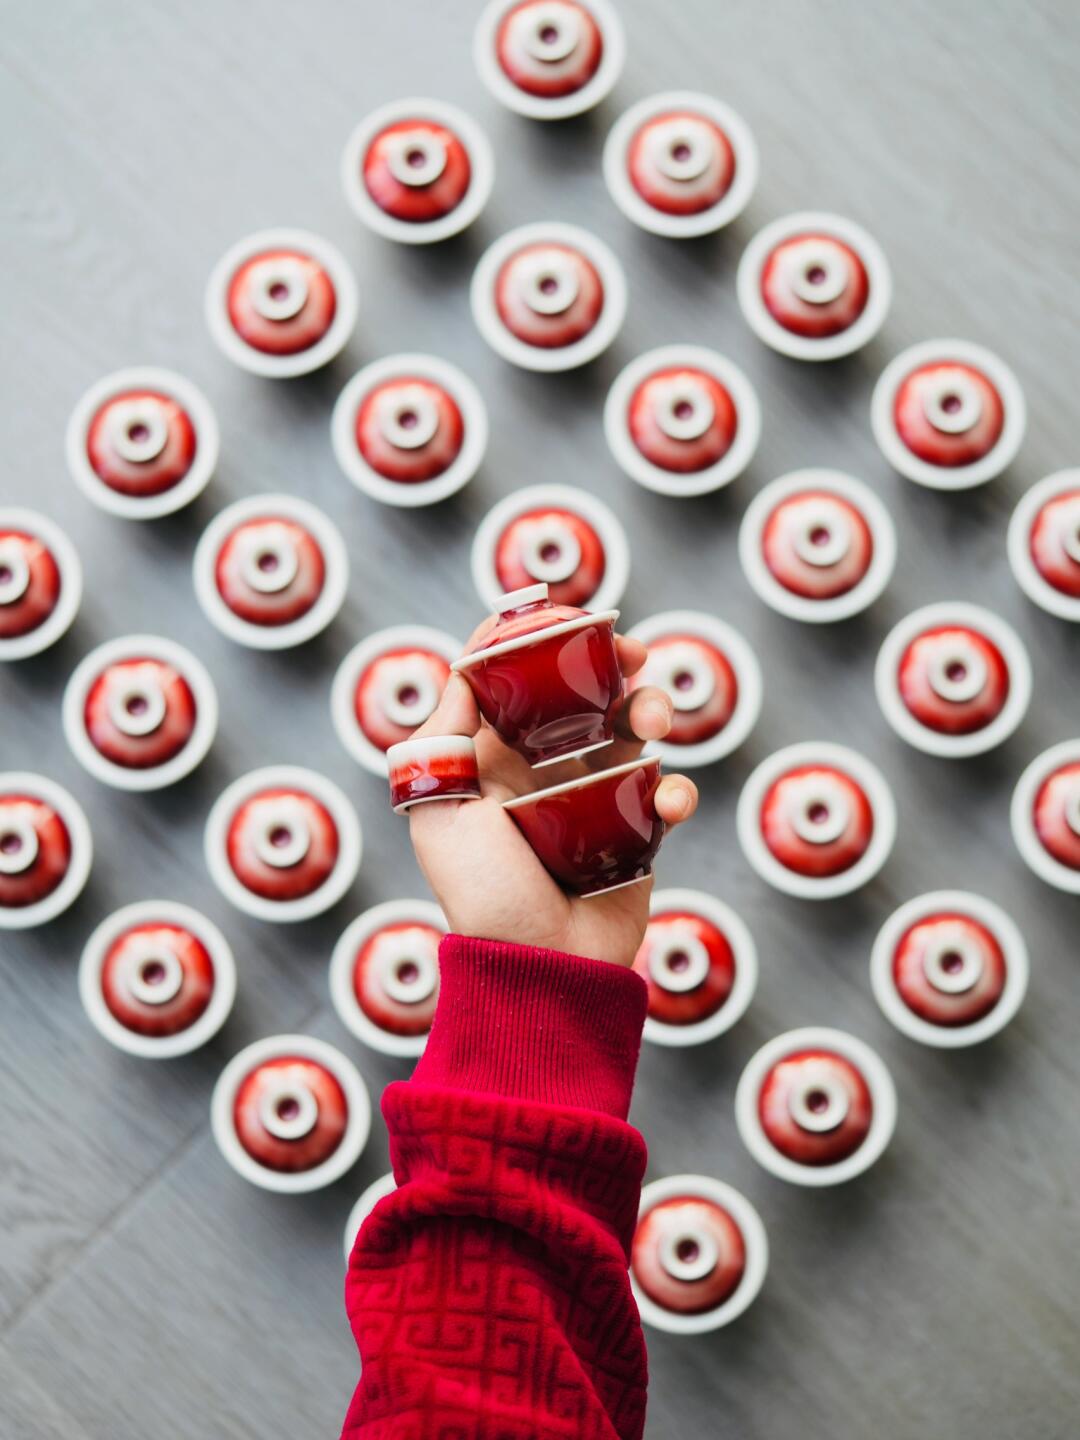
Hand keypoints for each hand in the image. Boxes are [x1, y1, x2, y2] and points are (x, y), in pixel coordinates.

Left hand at [404, 630, 698, 967]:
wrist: (540, 971)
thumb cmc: (482, 893)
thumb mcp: (441, 806)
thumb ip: (446, 731)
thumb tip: (466, 666)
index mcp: (491, 758)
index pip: (518, 679)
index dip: (545, 640)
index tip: (576, 620)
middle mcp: (541, 771)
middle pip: (585, 692)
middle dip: (613, 665)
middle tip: (633, 657)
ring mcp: (592, 800)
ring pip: (631, 730)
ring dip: (650, 709)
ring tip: (653, 724)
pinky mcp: (634, 833)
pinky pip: (664, 793)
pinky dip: (676, 788)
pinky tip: (669, 802)